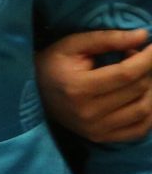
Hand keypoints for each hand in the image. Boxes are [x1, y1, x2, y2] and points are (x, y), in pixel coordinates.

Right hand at [37, 29, 151, 143]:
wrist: (34, 94)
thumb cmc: (53, 64)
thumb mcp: (73, 45)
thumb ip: (107, 39)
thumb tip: (143, 35)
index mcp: (78, 88)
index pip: (126, 74)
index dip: (147, 59)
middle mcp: (88, 113)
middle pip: (137, 90)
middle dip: (145, 70)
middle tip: (136, 58)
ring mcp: (95, 129)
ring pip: (144, 110)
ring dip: (150, 90)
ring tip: (140, 77)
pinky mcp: (101, 138)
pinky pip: (140, 130)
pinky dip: (149, 114)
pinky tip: (143, 98)